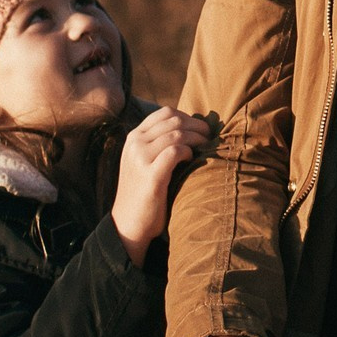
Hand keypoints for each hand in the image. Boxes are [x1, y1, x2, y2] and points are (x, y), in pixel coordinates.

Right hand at [110, 105, 210, 264]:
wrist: (127, 224)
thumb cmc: (144, 192)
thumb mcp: (144, 162)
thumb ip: (159, 144)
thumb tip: (191, 129)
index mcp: (134, 137)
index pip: (165, 113)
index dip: (188, 117)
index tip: (200, 129)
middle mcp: (135, 143)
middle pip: (174, 120)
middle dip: (197, 126)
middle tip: (209, 137)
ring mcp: (140, 158)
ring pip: (177, 133)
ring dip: (197, 138)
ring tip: (206, 147)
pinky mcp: (151, 175)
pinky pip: (176, 151)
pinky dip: (188, 152)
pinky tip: (192, 160)